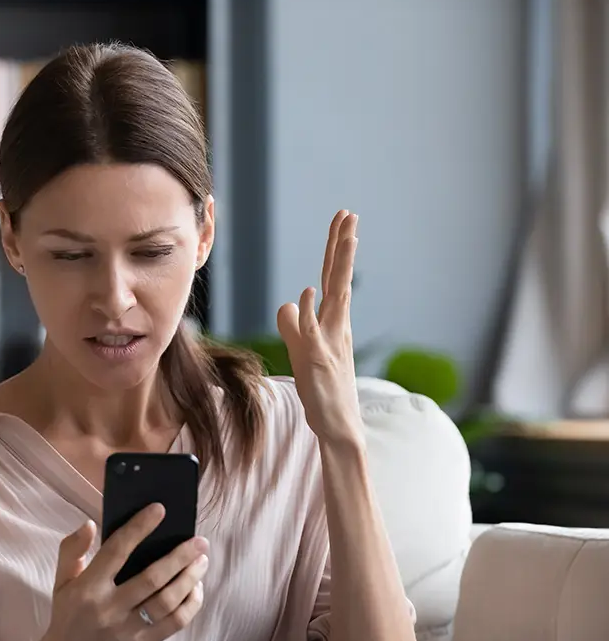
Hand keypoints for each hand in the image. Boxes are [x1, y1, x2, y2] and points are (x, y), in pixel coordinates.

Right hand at [37, 506, 208, 640]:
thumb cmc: (67, 616)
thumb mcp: (61, 581)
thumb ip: (72, 549)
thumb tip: (91, 524)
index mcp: (87, 587)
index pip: (117, 550)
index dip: (139, 528)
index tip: (160, 510)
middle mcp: (108, 608)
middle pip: (152, 577)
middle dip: (180, 556)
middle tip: (200, 541)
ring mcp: (126, 630)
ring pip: (167, 601)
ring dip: (190, 579)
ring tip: (202, 562)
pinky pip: (173, 624)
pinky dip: (189, 604)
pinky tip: (195, 589)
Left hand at [276, 209, 363, 444]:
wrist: (338, 426)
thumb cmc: (322, 390)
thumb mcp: (302, 350)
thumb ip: (295, 325)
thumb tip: (290, 302)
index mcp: (334, 323)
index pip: (334, 279)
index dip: (337, 250)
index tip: (344, 221)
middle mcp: (336, 327)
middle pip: (339, 279)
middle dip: (343, 246)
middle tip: (349, 214)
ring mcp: (329, 342)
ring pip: (336, 296)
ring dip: (340, 265)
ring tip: (346, 235)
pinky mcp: (318, 361)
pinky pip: (313, 333)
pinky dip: (312, 312)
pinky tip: (308, 292)